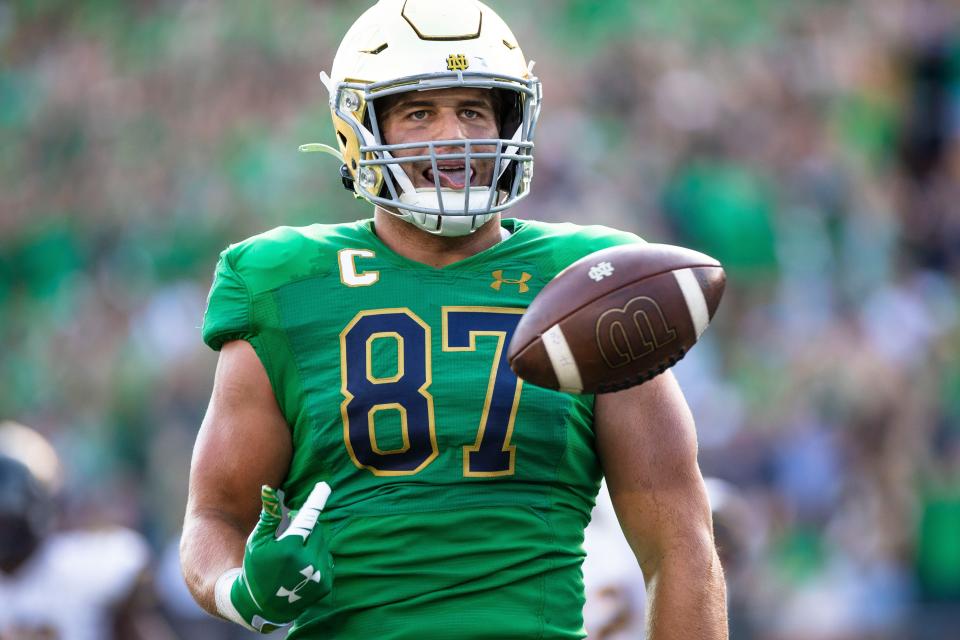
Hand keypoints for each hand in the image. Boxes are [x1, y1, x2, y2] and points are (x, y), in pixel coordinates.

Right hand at [216, 481, 333, 632]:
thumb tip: (268, 488)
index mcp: (289, 548)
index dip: (316, 499)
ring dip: (311, 543)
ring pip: (323, 544)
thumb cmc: (255, 568)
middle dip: (306, 528)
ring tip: (293, 556)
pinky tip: (301, 568)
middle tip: (290, 535)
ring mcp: (318, 575)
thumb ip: (268, 515)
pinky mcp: (325, 585)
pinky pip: (327, 559)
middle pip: (316, 529)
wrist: (259, 605)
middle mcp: (307, 562)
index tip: (324, 485)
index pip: (308, 517)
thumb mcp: (257, 541)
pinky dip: (317, 558)